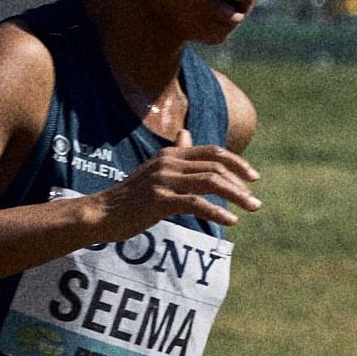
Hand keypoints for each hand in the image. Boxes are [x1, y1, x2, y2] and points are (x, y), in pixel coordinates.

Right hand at [89, 139, 258, 244]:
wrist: (100, 213)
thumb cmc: (129, 197)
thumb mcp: (153, 170)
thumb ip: (174, 154)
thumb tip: (185, 134)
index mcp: (170, 155)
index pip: (212, 152)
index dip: (237, 162)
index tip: (253, 177)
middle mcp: (168, 163)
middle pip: (216, 167)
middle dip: (240, 183)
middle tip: (255, 202)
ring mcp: (163, 180)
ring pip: (210, 182)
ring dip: (236, 196)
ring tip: (251, 208)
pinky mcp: (159, 200)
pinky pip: (196, 203)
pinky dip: (217, 212)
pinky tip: (231, 221)